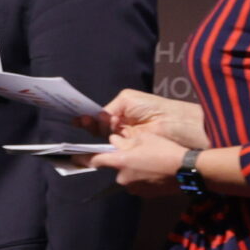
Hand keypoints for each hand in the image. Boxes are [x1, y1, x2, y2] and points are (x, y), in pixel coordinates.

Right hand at [80, 89, 205, 149]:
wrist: (173, 123)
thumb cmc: (153, 107)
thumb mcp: (127, 100)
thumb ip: (109, 109)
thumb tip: (98, 119)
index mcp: (122, 111)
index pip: (101, 115)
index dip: (89, 117)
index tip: (77, 118)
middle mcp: (122, 125)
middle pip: (99, 127)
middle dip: (90, 123)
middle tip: (81, 121)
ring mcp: (124, 138)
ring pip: (104, 137)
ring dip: (95, 131)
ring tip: (87, 124)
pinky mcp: (128, 150)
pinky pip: (112, 148)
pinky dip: (103, 145)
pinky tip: (98, 137)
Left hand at [85, 126, 188, 195]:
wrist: (187, 170)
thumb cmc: (165, 150)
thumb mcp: (145, 138)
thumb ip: (126, 141)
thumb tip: (114, 142)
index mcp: (120, 162)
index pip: (96, 161)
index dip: (84, 158)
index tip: (74, 158)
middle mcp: (122, 177)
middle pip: (116, 168)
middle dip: (123, 161)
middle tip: (139, 153)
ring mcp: (133, 188)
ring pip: (128, 176)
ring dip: (134, 170)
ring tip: (151, 162)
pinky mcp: (145, 195)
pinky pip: (138, 183)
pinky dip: (143, 178)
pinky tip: (155, 171)